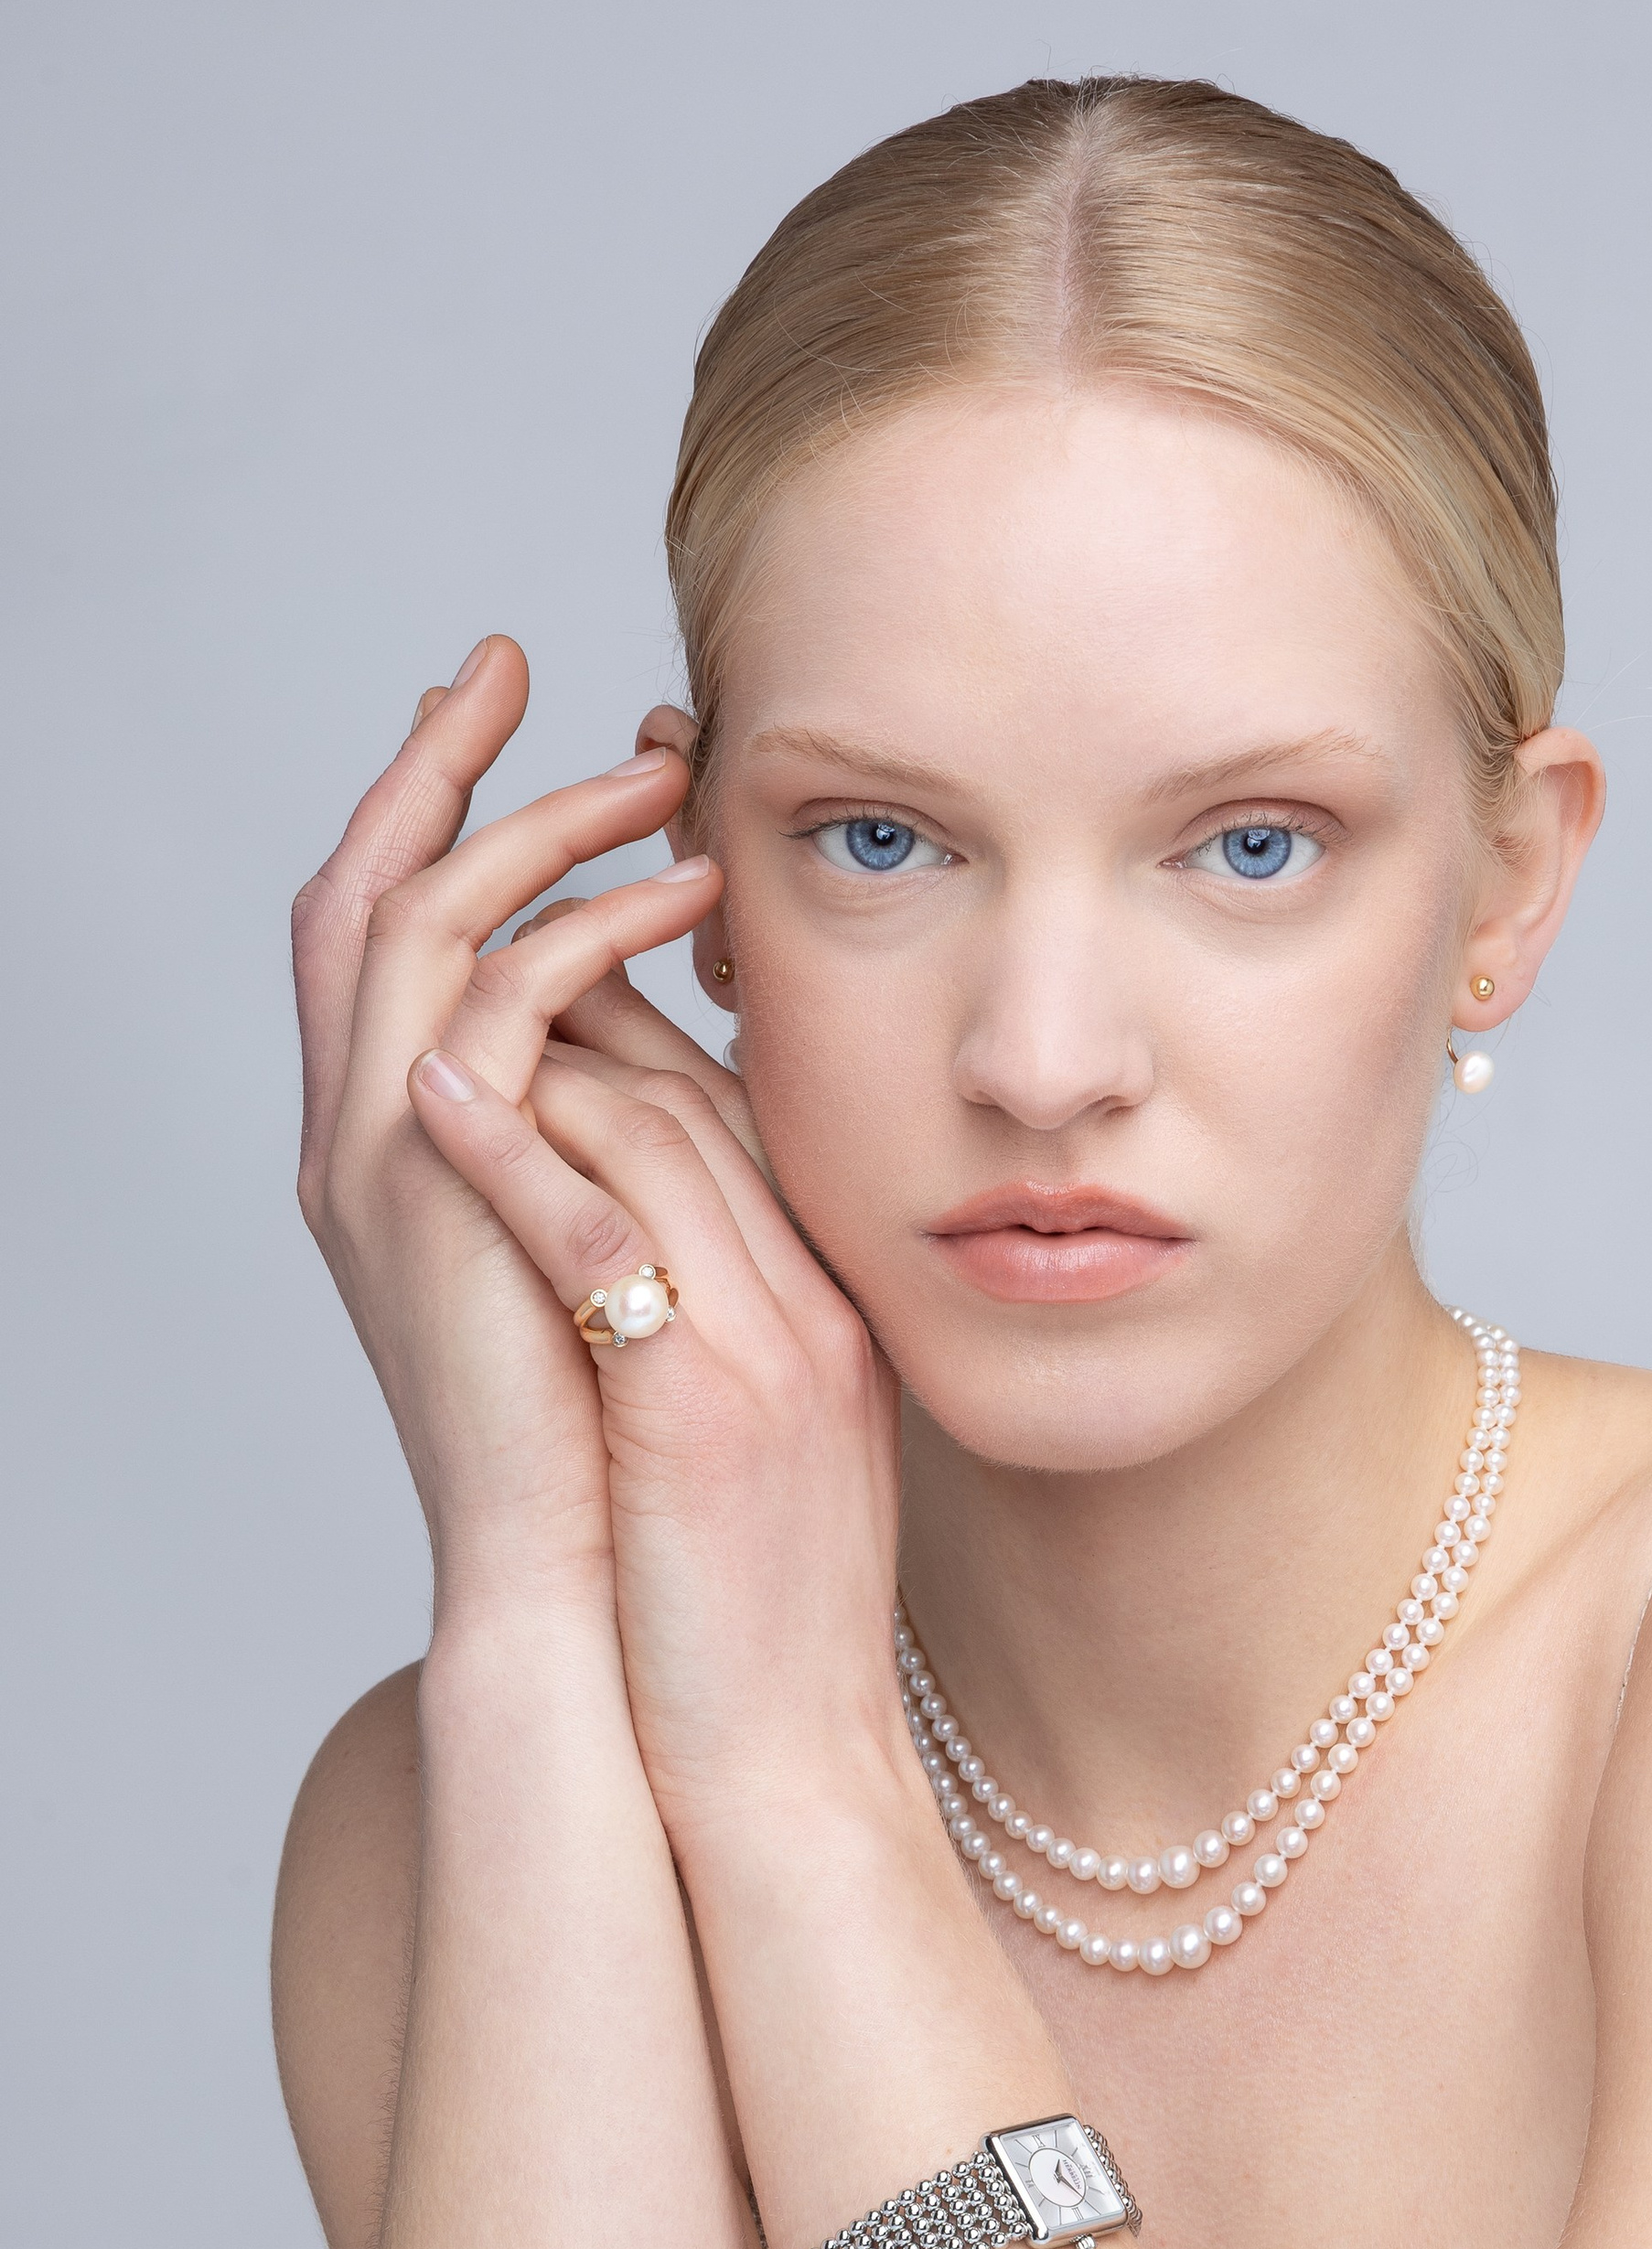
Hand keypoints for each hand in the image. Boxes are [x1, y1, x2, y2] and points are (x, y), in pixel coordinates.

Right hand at [291, 638, 723, 1617]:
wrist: (585, 1583)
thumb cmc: (632, 1448)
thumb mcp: (632, 1248)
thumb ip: (631, 1142)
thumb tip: (698, 1053)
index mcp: (400, 1150)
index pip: (388, 938)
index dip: (438, 815)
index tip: (520, 722)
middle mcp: (359, 1139)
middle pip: (355, 887)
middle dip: (434, 765)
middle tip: (516, 665)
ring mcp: (375, 1161)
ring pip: (412, 916)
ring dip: (529, 826)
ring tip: (652, 780)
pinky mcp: (430, 1189)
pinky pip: (485, 1006)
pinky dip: (578, 931)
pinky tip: (679, 900)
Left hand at [402, 965, 913, 1859]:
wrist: (793, 1768)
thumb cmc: (756, 1640)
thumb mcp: (778, 1467)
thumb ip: (733, 1350)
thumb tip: (641, 1278)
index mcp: (839, 1320)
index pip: (742, 1122)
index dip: (635, 1039)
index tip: (541, 1009)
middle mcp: (819, 1312)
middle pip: (698, 1100)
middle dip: (579, 1019)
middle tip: (464, 984)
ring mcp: (769, 1353)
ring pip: (651, 1139)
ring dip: (533, 1066)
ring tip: (433, 1026)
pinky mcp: (700, 1408)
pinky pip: (601, 1237)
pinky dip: (509, 1156)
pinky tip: (435, 1103)